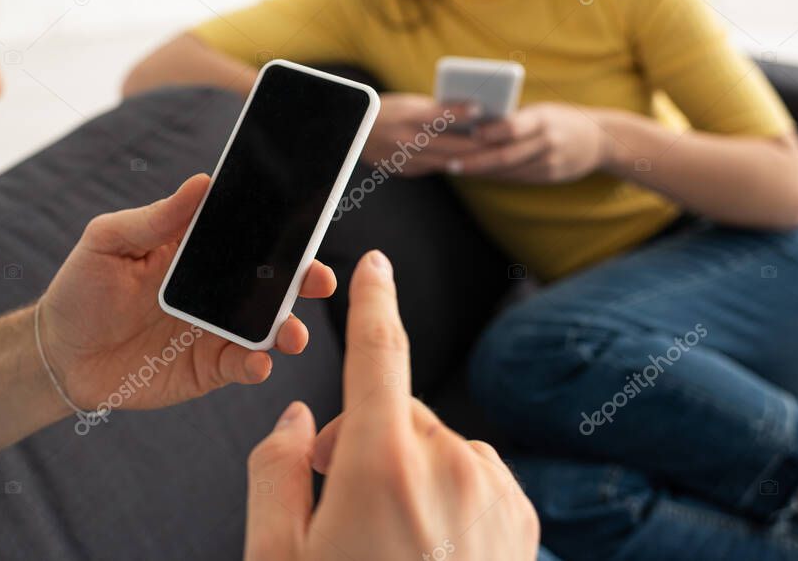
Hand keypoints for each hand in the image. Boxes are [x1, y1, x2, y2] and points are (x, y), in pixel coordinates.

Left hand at [39, 174, 337, 411]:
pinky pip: (245, 366)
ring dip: (289, 328)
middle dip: (305, 280)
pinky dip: (257, 366)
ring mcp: (218, 331)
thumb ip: (156, 217)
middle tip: (318, 280)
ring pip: (270, 327)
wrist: (58, 356)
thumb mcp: (109, 241)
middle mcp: (219, 291)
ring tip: (291, 334)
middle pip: (275, 282)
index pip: (252, 235)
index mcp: (200, 253)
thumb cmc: (81, 289)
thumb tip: (202, 182)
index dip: (283, 230)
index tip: (308, 223)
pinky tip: (257, 363)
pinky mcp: (210, 369)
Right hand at [244, 251, 539, 560]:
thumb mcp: (276, 555)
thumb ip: (275, 470)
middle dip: (365, 435)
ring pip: (436, 443)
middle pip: (398, 410)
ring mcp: (493, 491)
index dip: (374, 300)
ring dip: (409, 467)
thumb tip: (297, 421)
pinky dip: (449, 492)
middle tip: (339, 495)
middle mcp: (449, 466)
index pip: (378, 351)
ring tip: (388, 533)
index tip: (375, 265)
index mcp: (382, 465)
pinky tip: (428, 543)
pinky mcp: (521, 516)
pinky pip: (474, 473)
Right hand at [363, 93, 484, 175]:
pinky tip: (466, 161)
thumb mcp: (408, 105)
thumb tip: (467, 115)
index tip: (481, 107)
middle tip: (498, 140)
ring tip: (488, 154)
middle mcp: (406, 140)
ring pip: (445, 161)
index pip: (439, 114)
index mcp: (406, 118)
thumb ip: (435, 111)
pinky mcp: (406, 170)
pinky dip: (450, 163)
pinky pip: (434, 167)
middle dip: (475, 144)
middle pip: (449, 144)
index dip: (461, 112)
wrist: (354, 134)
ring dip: (468, 158)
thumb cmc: (387, 112)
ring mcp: (406, 159)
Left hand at [455, 102, 607, 182]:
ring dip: (481, 171)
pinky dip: (495, 176)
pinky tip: (478, 174)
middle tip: (451, 163)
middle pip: (505, 155)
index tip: (468, 134)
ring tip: (456, 169)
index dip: (490, 132)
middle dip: (475, 161)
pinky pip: (517, 178)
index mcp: (543, 119)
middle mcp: (547, 142)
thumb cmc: (560, 118)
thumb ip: (514, 117)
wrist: (600, 140)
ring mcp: (550, 162)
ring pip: (509, 171)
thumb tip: (475, 122)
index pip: (513, 127)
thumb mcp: (542, 110)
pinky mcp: (549, 177)